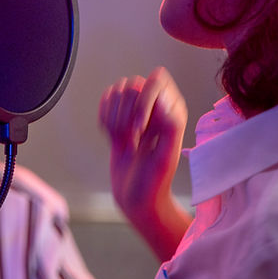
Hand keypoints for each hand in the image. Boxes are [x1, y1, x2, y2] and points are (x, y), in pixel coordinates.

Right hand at [99, 66, 190, 259]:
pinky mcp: (120, 119)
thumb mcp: (165, 158)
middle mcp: (156, 107)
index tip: (139, 128)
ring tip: (122, 139)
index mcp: (173, 111)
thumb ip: (170, 127)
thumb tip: (163, 100)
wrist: (136, 198)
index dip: (143, 100)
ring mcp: (136, 112)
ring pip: (117, 91)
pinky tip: (111, 136)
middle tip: (131, 139)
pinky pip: (105, 102)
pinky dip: (103, 118)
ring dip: (113, 116)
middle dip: (126, 112)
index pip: (157, 80)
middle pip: (133, 85)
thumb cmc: (154, 183)